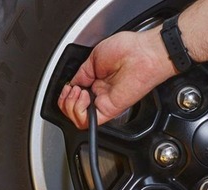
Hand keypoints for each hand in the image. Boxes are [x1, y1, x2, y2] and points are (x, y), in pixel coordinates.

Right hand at [58, 29, 175, 128]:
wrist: (142, 54)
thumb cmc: (127, 49)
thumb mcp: (94, 58)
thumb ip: (81, 74)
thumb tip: (71, 84)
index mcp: (96, 82)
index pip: (74, 97)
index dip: (66, 95)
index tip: (68, 86)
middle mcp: (99, 94)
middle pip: (73, 110)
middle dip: (65, 101)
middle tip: (72, 90)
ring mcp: (104, 103)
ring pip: (78, 119)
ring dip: (70, 106)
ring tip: (78, 92)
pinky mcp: (109, 110)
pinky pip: (87, 122)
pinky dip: (78, 111)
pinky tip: (83, 97)